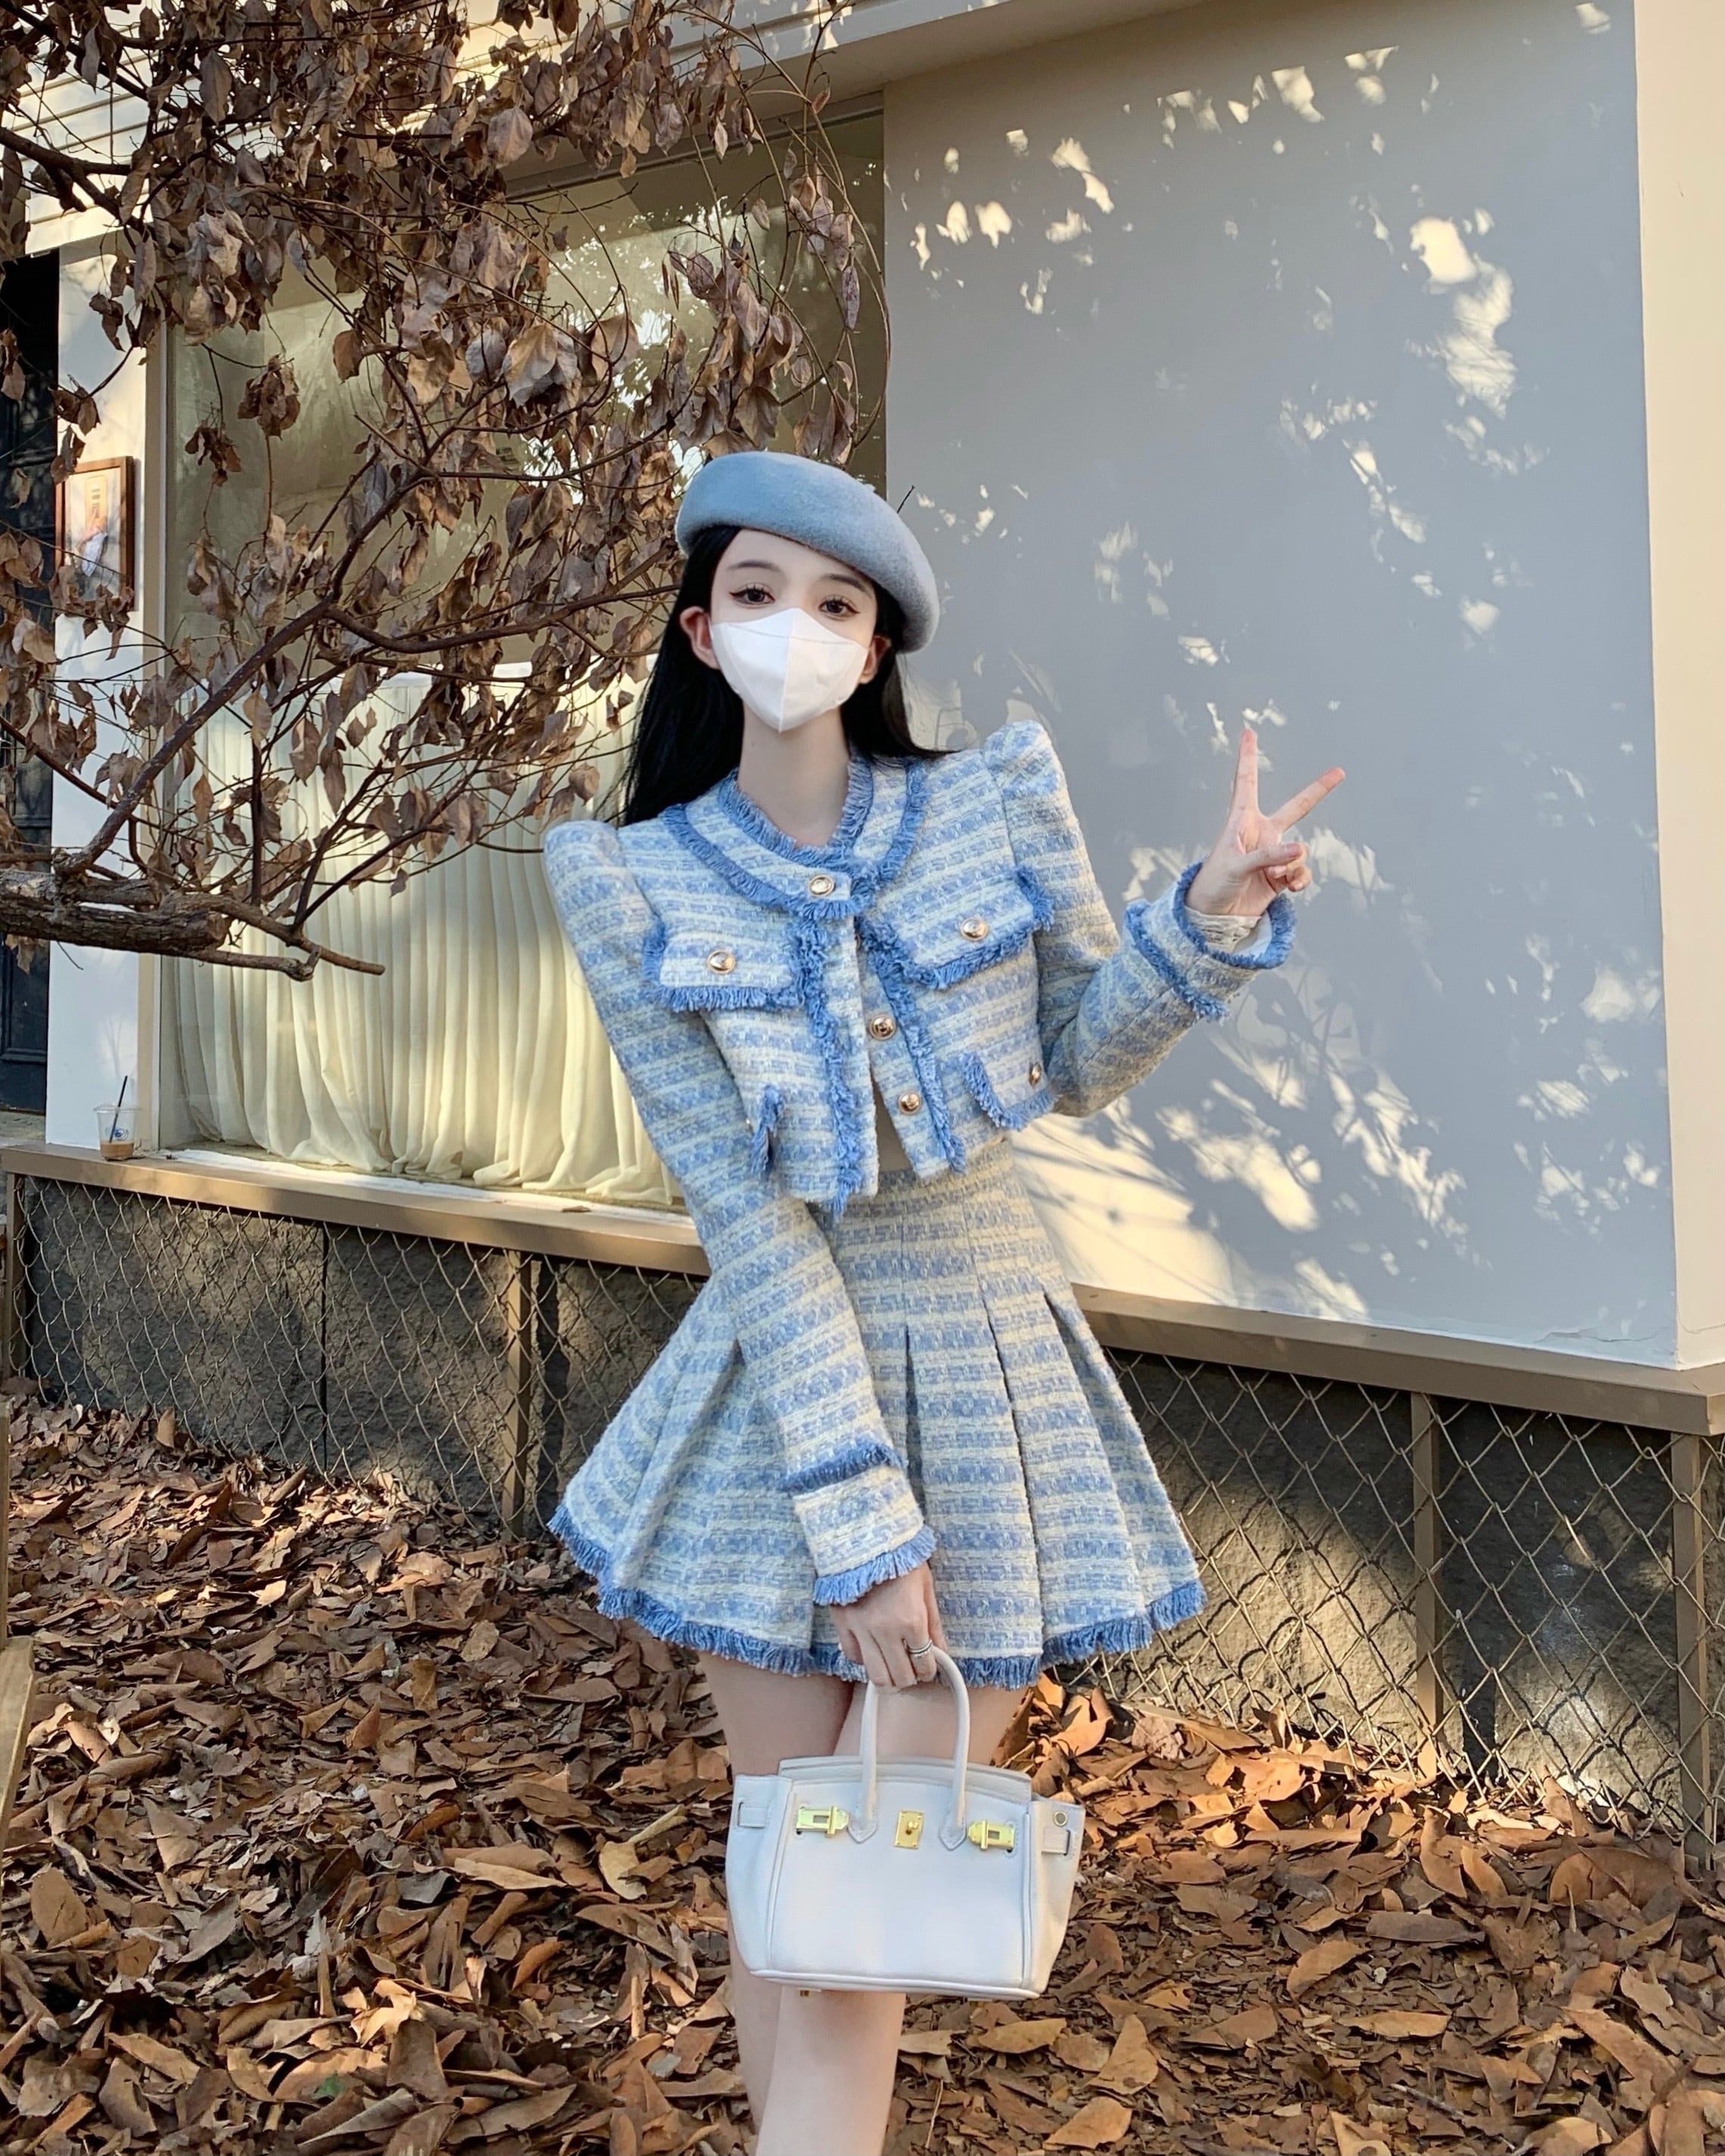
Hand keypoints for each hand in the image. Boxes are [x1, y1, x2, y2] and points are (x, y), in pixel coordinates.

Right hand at [832, 1562, 947, 1690]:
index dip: (929, 1671)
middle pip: (900, 1676)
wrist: (866, 1536)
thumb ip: (934, 1623)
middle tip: (912, 1670)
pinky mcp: (842, 1624)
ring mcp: (862, 1629)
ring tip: (893, 1670)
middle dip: (910, 1678)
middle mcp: (886, 1631)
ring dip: (888, 1678)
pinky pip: (852, 1656)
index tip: (929, 1667)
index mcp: (912, 1621)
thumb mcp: (926, 1587)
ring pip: (875, 1675)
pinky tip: (872, 1651)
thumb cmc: (901, 1557)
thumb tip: (942, 1651)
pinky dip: (864, 1660)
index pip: (924, 1664)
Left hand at [1186, 725, 1344, 917]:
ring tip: (1277, 875)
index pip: (1247, 782)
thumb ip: (1268, 856)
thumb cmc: (1213, 884)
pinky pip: (1302, 872)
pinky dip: (1300, 879)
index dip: (1248, 757)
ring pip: (1301, 851)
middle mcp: (1261, 834)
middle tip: (1338, 773)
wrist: (1214, 917)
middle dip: (1318, 791)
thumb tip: (1300, 850)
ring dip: (1295, 863)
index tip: (1249, 732)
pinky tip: (1290, 887)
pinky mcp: (1280, 876)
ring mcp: (1274, 854)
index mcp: (1242, 821)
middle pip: (1296, 807)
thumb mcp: (1236, 866)